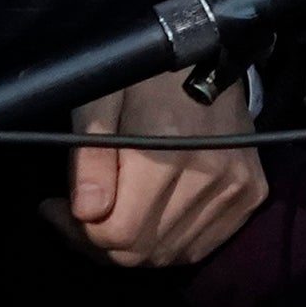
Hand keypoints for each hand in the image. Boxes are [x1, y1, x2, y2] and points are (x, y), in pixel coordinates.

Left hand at [48, 68, 264, 267]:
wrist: (213, 52)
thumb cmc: (146, 73)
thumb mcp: (100, 98)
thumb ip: (91, 155)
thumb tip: (86, 211)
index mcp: (167, 147)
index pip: (119, 232)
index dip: (77, 231)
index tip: (55, 207)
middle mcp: (209, 173)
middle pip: (142, 251)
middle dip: (99, 242)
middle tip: (78, 215)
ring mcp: (236, 187)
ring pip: (169, 254)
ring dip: (134, 245)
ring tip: (113, 212)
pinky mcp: (250, 193)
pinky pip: (199, 246)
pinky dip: (169, 242)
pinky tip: (150, 214)